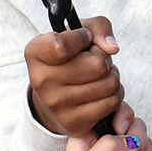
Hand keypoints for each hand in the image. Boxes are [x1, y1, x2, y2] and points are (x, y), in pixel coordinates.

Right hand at [26, 16, 121, 135]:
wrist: (55, 96)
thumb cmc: (71, 57)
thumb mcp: (79, 32)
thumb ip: (99, 27)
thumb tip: (112, 48)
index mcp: (36, 53)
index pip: (62, 45)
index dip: (82, 37)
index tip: (84, 39)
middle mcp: (42, 81)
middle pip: (98, 64)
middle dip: (104, 59)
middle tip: (93, 61)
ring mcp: (57, 105)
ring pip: (110, 84)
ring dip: (112, 77)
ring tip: (98, 77)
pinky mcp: (73, 123)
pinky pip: (112, 104)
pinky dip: (115, 96)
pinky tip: (101, 92)